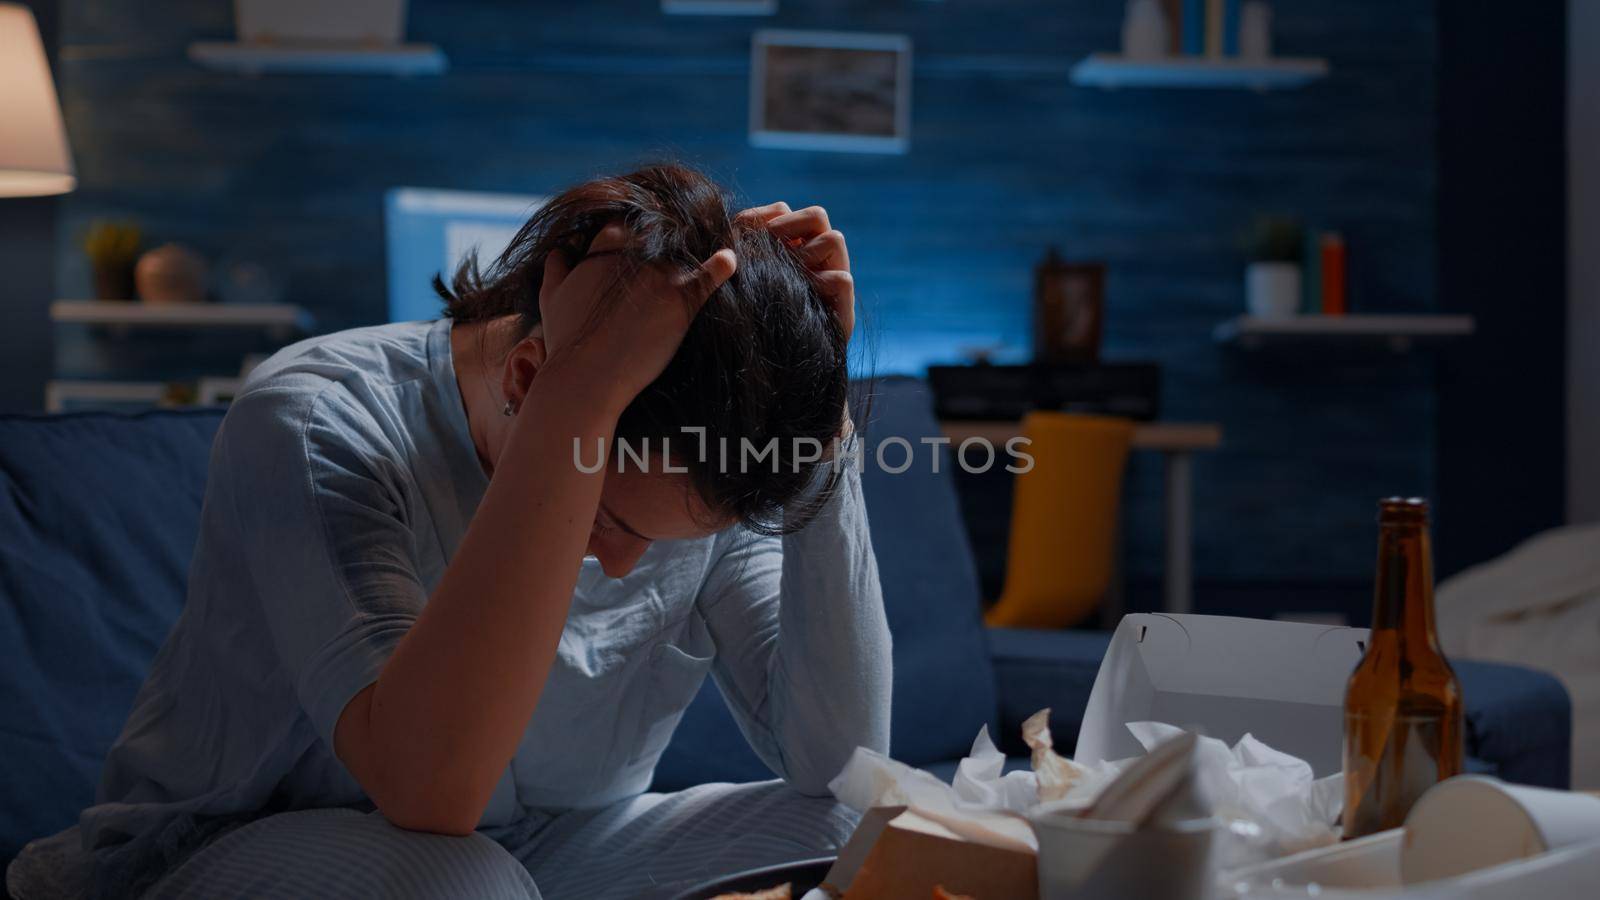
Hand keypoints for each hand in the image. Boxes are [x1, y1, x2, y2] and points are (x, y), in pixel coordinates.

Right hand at [536, 223, 735, 410]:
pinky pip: (709, 276)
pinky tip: (729, 259)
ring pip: (684, 252)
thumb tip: (560, 250)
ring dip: (691, 252)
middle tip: (667, 251)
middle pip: (658, 234)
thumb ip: (555, 268)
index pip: (624, 224)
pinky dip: (722, 265)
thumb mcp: (551, 298)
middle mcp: (636, 255)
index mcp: (604, 248)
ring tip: (701, 252)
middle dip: (661, 240)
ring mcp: (662, 276)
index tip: (636, 245)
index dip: (630, 233)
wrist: (586, 377)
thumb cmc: (566, 339)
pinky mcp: (682, 301)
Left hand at [739, 202, 853, 339]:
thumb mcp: (733, 290)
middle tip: (770, 250)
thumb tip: (730, 231)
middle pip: (816, 216)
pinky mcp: (843, 313)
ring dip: (807, 252)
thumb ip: (734, 259)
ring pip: (833, 239)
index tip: (744, 232)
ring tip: (785, 274)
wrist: (769, 383)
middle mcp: (814, 264)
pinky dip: (823, 282)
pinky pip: (842, 279)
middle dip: (790, 227)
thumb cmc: (741, 333)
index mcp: (788, 252)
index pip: (785, 212)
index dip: (767, 216)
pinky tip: (800, 294)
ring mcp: (831, 284)